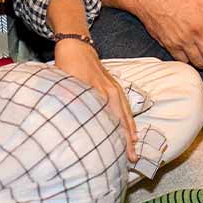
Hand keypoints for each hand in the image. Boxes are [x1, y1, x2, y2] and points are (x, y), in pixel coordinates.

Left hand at [54, 37, 136, 159]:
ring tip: (135, 144)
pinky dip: (128, 117)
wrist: (76, 44)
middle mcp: (112, 93)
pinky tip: (129, 125)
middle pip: (124, 120)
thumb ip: (72, 99)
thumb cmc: (70, 63)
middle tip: (133, 158)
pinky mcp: (112, 86)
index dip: (120, 139)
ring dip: (131, 130)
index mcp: (103, 94)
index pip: (115, 122)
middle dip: (129, 139)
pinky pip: (124, 105)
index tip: (124, 154)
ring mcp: (114, 89)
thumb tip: (72, 120)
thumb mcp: (67, 82)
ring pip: (126, 113)